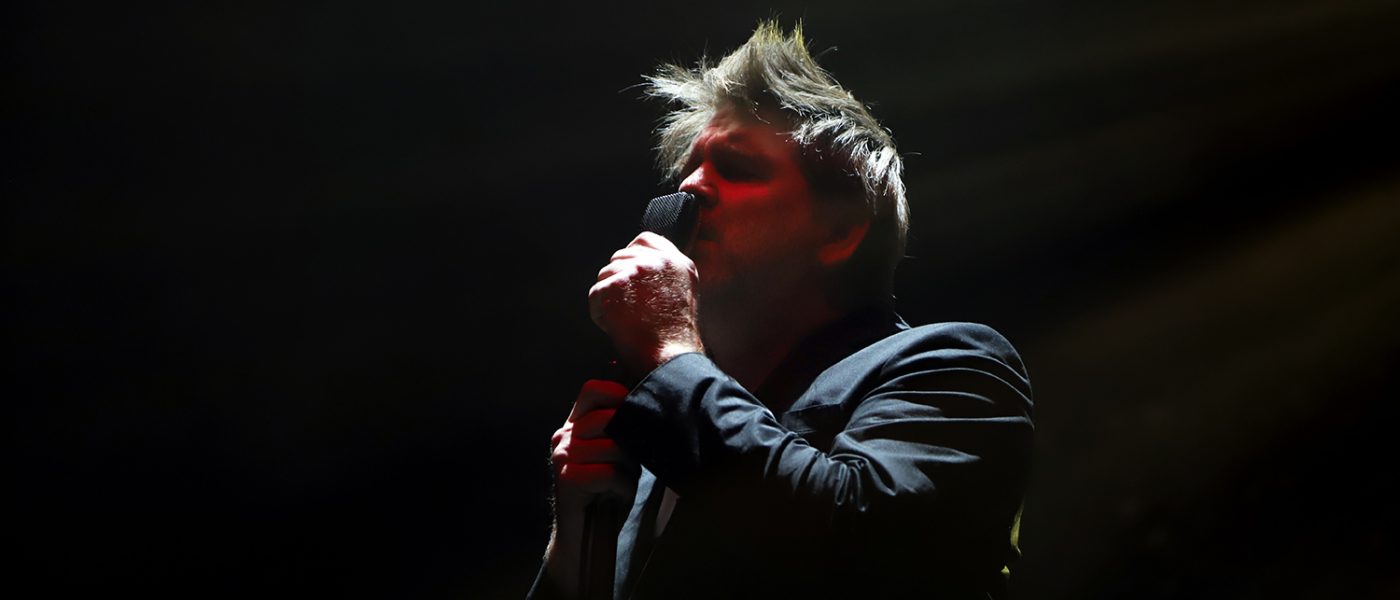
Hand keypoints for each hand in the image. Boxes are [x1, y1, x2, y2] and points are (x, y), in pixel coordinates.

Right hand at [545, 379, 636, 595]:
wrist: (587, 537)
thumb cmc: (609, 491)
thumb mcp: (618, 452)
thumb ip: (623, 428)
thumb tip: (650, 401)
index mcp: (574, 425)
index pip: (593, 389)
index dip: (618, 394)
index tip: (636, 413)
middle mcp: (563, 436)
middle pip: (608, 418)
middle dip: (629, 441)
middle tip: (630, 463)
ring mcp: (562, 457)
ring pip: (613, 446)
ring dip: (628, 468)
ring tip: (622, 482)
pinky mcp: (567, 480)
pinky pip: (609, 472)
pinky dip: (622, 486)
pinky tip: (617, 495)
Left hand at [588, 232, 703, 373]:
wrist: (669, 356)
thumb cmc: (674, 335)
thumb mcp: (683, 293)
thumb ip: (663, 274)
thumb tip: (637, 266)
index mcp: (676, 262)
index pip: (644, 240)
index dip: (632, 255)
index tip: (630, 273)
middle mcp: (656, 261)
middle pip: (620, 257)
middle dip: (619, 280)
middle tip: (631, 307)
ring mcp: (634, 272)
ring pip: (605, 275)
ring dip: (609, 297)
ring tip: (627, 318)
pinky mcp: (613, 287)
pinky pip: (595, 295)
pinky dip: (600, 313)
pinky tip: (618, 326)